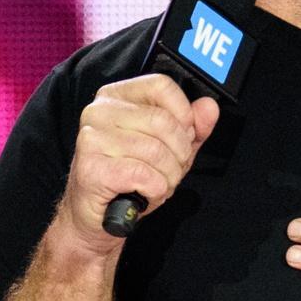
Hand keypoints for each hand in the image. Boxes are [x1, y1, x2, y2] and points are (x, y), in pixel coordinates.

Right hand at [61, 74, 219, 249]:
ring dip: (168, 177)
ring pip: (156, 152)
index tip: (184, 136)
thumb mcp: (169, 147)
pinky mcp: (92, 168)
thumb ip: (192, 126)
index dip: (183, 114)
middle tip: (172, 169)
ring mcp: (92, 139)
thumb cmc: (130, 177)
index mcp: (117, 96)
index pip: (161, 86)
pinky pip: (144, 175)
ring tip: (157, 184)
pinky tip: (145, 192)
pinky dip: (155, 190)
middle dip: (179, 154)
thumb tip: (209, 107)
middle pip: (162, 122)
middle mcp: (100, 111)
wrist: (98, 214)